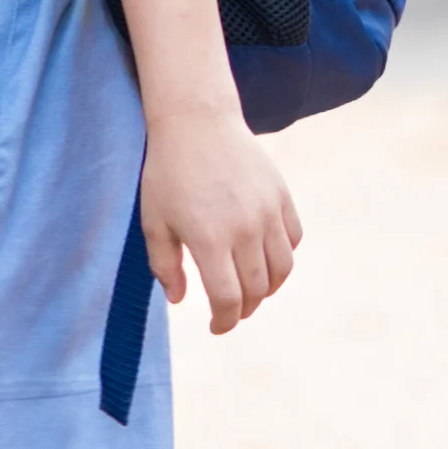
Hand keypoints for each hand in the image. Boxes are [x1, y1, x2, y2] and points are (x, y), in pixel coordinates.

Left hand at [141, 104, 301, 334]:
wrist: (197, 121)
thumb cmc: (168, 172)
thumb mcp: (154, 220)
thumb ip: (164, 265)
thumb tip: (179, 301)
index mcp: (209, 239)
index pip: (228, 299)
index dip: (224, 321)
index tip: (217, 327)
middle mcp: (245, 229)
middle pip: (258, 289)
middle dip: (245, 308)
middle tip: (231, 310)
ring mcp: (268, 212)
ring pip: (282, 269)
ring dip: (268, 288)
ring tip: (251, 291)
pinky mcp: (282, 196)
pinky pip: (293, 239)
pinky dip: (283, 257)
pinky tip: (265, 259)